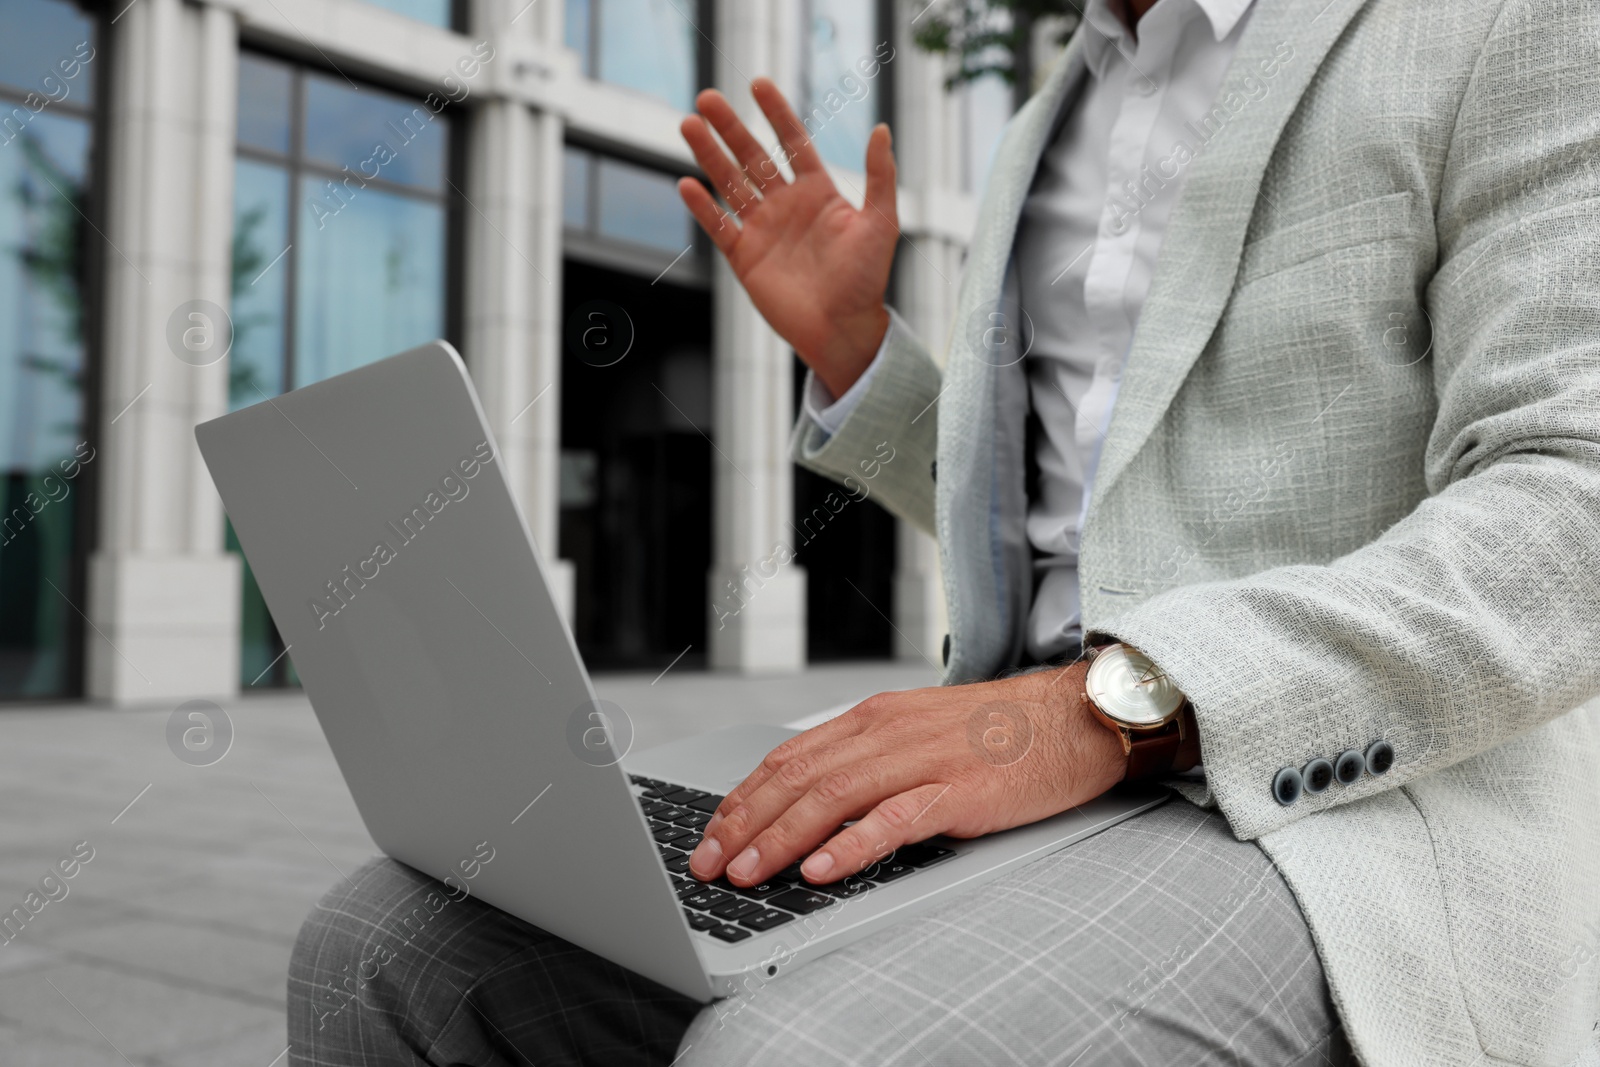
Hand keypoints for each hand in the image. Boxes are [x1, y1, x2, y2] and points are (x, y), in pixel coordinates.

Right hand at [678, 78, 897, 398]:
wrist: (842, 328)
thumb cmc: (866, 278)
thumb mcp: (881, 223)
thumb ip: (880, 177)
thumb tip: (882, 130)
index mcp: (818, 193)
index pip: (792, 143)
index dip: (776, 113)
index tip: (758, 84)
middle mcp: (786, 206)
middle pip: (752, 157)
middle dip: (729, 128)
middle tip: (706, 99)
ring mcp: (762, 229)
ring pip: (730, 184)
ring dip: (709, 156)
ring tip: (688, 126)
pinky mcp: (744, 257)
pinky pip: (719, 226)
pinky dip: (703, 207)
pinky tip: (687, 183)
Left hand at [687, 662, 1130, 886]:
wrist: (1075, 716)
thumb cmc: (999, 732)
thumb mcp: (919, 732)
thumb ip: (869, 759)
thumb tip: (811, 802)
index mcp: (875, 719)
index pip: (790, 758)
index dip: (743, 797)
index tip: (712, 834)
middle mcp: (890, 733)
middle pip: (800, 778)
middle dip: (746, 822)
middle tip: (711, 862)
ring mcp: (926, 760)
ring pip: (835, 796)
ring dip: (783, 836)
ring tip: (749, 870)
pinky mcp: (962, 791)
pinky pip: (898, 820)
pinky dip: (854, 845)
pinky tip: (824, 867)